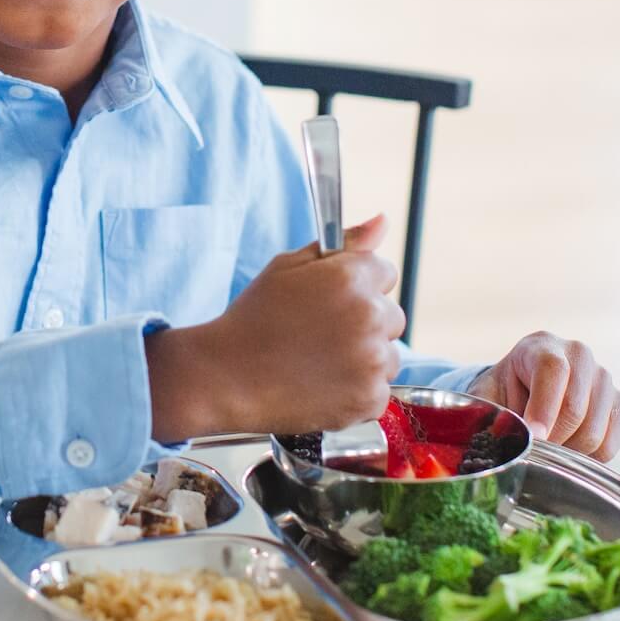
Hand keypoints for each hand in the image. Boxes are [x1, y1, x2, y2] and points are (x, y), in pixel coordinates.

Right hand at [146, 215, 402, 439]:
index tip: (333, 301)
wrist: (226, 377)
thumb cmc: (254, 318)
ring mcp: (372, 361)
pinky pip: (378, 391)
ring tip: (319, 364)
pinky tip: (322, 386)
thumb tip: (382, 221)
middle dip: (365, 323)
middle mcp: (369, 317)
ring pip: (389, 356)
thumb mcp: (288, 267)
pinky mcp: (369, 399)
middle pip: (392, 316)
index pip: (385, 273)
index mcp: (350, 278)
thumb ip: (343, 244)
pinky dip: (356, 392)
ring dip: (365, 359)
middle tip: (322, 335)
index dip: (358, 285)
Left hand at [468, 332, 619, 460]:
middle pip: (575, 407)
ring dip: (567, 449)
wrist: (525, 388)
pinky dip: (588, 456)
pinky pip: (610, 444)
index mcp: (541, 346)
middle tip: (534, 448)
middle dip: (551, 438)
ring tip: (549, 444)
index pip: (553, 370)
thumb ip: (490, 413)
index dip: (543, 408)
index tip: (534, 436)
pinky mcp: (618, 403)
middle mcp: (579, 355)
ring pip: (593, 431)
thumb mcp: (487, 395)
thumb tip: (499, 437)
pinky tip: (568, 446)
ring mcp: (603, 378)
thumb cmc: (505, 392)